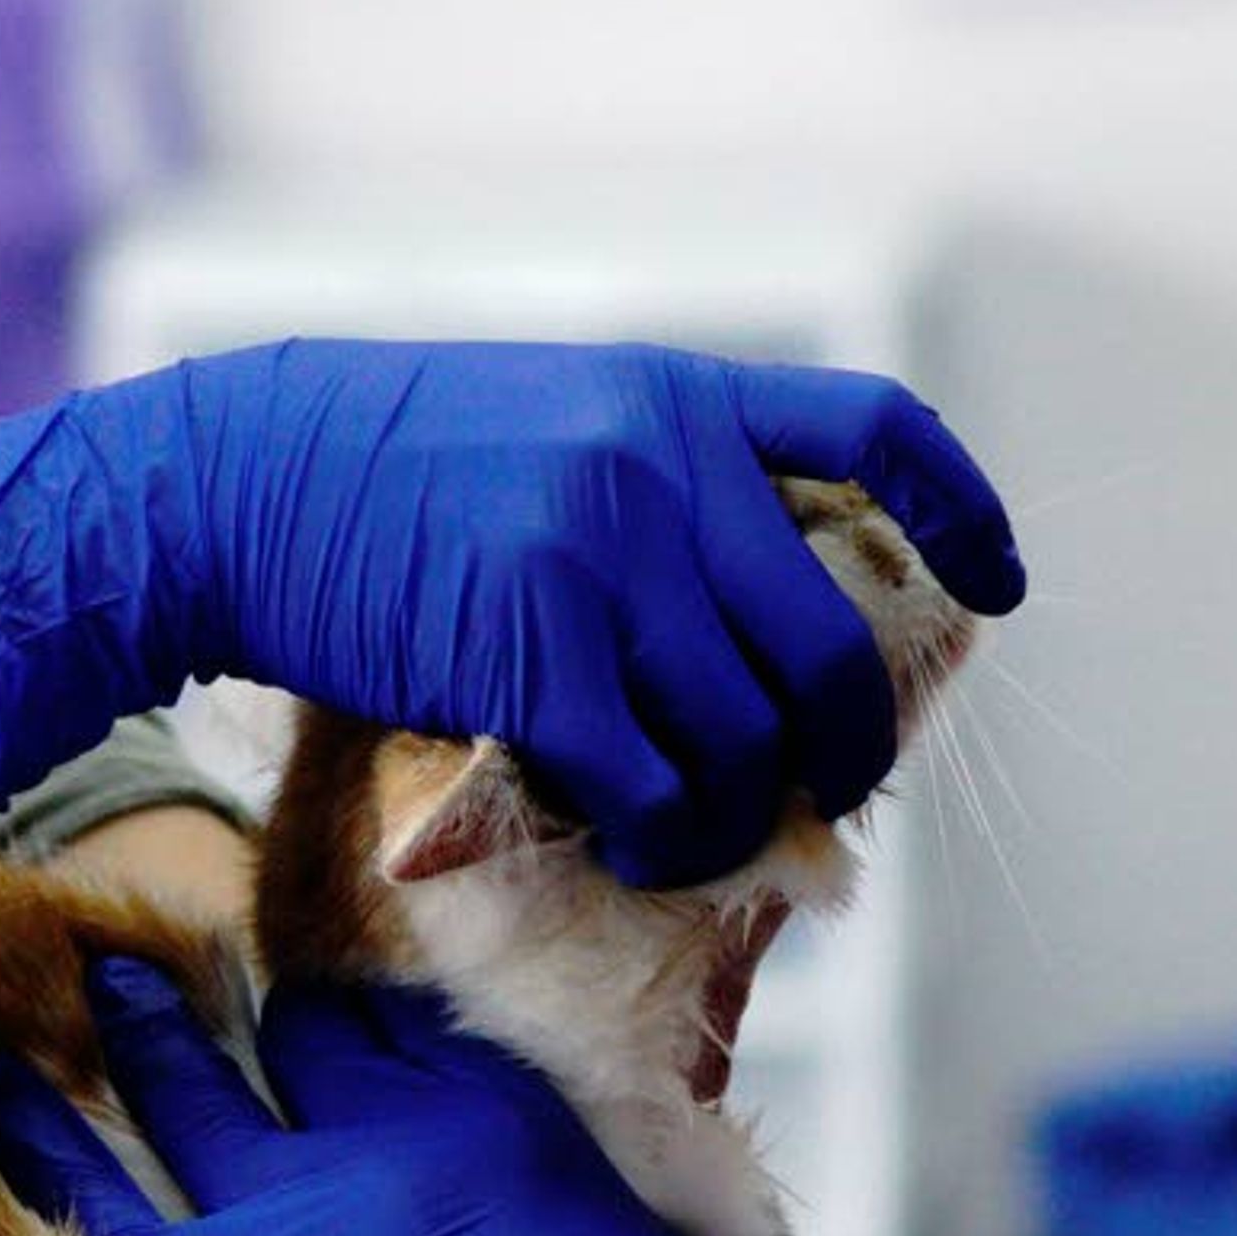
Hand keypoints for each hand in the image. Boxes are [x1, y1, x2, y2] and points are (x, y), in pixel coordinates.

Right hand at [0, 341, 1020, 885]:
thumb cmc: (380, 473)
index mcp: (680, 397)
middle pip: (828, 645)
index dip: (961, 513)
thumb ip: (663, 491)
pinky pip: (655, 786)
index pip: (877, 432)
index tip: (1002, 585)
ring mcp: (602, 561)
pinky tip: (631, 838)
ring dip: (740, 813)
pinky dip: (662, 838)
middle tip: (828, 790)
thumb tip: (759, 633)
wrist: (233, 482)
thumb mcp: (550, 425)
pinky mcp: (534, 657)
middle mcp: (662, 470)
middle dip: (851, 744)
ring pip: (747, 738)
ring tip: (697, 828)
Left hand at [0, 959, 793, 1235]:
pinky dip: (41, 1134)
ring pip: (193, 1089)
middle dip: (266, 1011)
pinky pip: (102, 1194)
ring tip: (107, 987)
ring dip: (146, 1030)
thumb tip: (593, 1230)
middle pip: (306, 1041)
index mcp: (509, 1123)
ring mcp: (297, 1210)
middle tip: (218, 981)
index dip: (369, 1018)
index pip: (416, 1034)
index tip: (341, 1008)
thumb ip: (602, 1219)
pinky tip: (0, 1089)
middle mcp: (395, 1136)